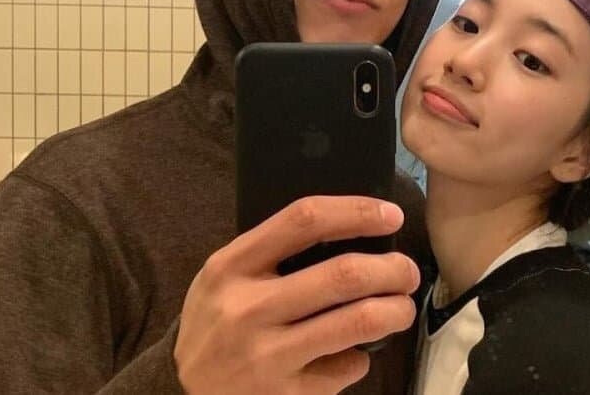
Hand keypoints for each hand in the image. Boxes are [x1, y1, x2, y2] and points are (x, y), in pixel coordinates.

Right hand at [174, 196, 419, 394]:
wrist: (181, 390)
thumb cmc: (217, 320)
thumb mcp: (225, 275)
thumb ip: (272, 251)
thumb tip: (352, 228)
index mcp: (232, 265)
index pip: (304, 220)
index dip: (357, 212)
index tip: (391, 215)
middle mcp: (247, 308)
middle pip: (344, 273)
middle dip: (392, 269)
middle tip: (407, 271)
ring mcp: (266, 356)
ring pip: (359, 322)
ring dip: (396, 310)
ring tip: (401, 307)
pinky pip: (347, 367)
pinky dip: (361, 357)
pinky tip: (353, 352)